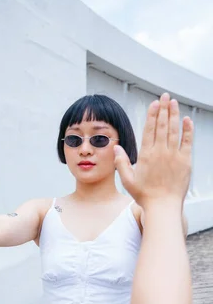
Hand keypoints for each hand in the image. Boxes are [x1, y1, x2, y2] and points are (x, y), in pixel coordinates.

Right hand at [115, 93, 192, 207]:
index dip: (152, 114)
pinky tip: (186, 120)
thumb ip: (121, 162)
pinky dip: (187, 130)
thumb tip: (116, 146)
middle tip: (165, 96)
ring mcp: (174, 155)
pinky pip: (187, 141)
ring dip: (174, 114)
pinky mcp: (185, 161)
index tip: (154, 103)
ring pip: (174, 130)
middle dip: (164, 109)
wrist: (163, 206)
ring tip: (174, 102)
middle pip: (162, 125)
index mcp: (146, 155)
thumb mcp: (127, 179)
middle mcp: (160, 152)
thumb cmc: (145, 195)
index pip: (149, 129)